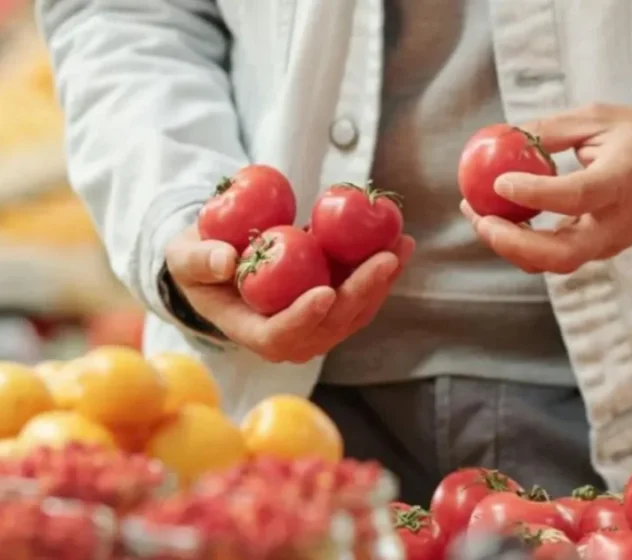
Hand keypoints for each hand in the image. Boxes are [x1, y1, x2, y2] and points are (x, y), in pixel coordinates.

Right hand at [164, 225, 414, 362]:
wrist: (221, 264)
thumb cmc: (198, 263)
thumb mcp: (185, 258)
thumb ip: (198, 260)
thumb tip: (225, 259)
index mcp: (250, 330)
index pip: (279, 335)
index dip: (304, 318)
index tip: (325, 292)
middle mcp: (290, 335)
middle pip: (331, 325)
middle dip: (362, 292)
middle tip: (385, 257)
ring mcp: (316, 323)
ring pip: (356, 311)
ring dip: (383, 281)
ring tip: (402, 244)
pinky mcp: (334, 305)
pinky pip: (363, 294)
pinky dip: (382, 271)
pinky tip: (400, 242)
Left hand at [461, 103, 631, 273]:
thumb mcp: (600, 118)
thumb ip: (550, 130)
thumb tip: (502, 137)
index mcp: (623, 181)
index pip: (576, 197)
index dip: (534, 193)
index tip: (499, 182)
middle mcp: (617, 222)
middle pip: (560, 254)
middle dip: (511, 244)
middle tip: (479, 218)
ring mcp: (612, 242)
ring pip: (555, 261)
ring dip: (512, 246)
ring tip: (479, 214)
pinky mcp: (604, 249)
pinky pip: (559, 254)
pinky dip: (527, 244)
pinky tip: (503, 219)